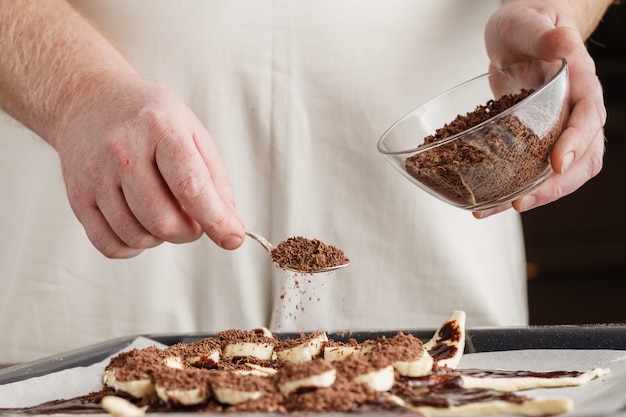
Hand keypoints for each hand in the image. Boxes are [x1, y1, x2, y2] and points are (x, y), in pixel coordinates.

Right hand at [55, 77, 244, 257]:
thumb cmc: (150, 120)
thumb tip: (229, 226)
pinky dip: (132, 247)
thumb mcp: (192, 133)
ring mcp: (95, 174)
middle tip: (192, 220)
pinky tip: (141, 227)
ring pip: (137, 235)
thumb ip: (215, 180)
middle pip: (163, 220)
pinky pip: (108, 244)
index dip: (215, 219)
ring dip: (161, 238)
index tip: (232, 238)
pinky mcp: (77, 196)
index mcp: (161, 129)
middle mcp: (123, 151)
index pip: (190, 186)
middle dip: (188, 232)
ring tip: (164, 214)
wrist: (89, 99)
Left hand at [476, 0, 606, 217]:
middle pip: (582, 158)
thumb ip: (544, 34)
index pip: (588, 117)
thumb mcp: (528, 21)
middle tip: (520, 202)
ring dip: (534, 195)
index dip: (576, 143)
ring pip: (560, 173)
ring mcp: (558, 129)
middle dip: (554, 185)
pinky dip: (515, 188)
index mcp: (580, 82)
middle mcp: (574, 111)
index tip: (556, 164)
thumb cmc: (526, 24)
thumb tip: (563, 43)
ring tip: (499, 209)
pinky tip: (488, 202)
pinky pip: (533, 170)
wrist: (519, 35)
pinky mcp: (536, 140)